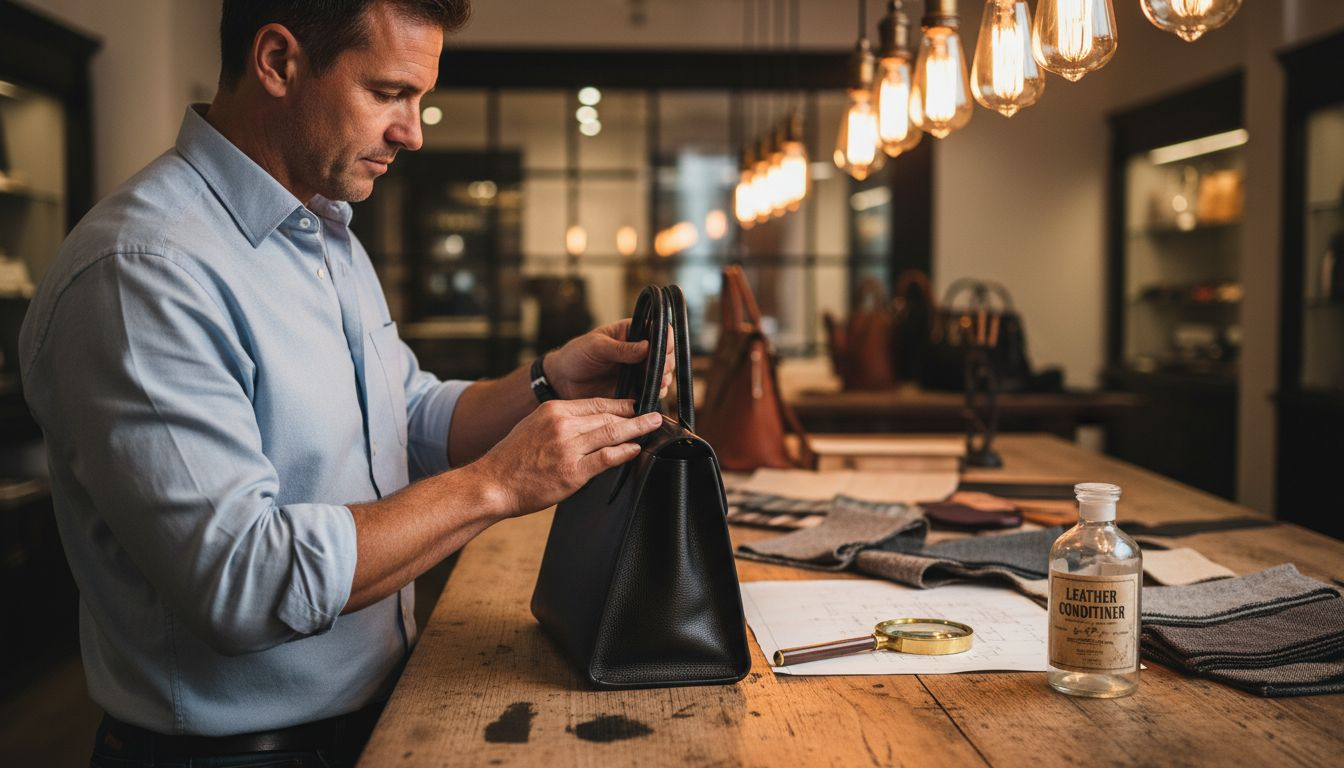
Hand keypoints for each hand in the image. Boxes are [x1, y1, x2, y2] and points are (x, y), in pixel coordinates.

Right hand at [470, 398, 663, 516]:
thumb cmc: (512, 459)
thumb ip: (560, 422)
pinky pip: (606, 458)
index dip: (621, 404)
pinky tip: (636, 449)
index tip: (636, 405)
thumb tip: (588, 423)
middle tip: (655, 414)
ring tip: (653, 426)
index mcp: (553, 410)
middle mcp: (563, 425)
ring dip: (637, 429)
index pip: (596, 402)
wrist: (493, 483)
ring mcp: (569, 448)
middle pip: (608, 416)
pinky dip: (624, 452)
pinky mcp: (573, 472)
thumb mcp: (533, 426)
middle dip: (635, 415)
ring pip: (612, 433)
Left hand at [543, 318, 674, 400]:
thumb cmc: (576, 355)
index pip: (657, 330)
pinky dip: (655, 394)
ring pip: (661, 374)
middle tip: (662, 371)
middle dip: (667, 362)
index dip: (665, 338)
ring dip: (663, 379)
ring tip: (658, 384)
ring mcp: (637, 371)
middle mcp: (638, 351)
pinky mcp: (633, 390)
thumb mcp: (596, 346)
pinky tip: (652, 395)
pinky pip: (650, 392)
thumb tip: (647, 346)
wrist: (562, 381)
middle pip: (664, 354)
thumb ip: (621, 348)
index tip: (664, 349)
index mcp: (630, 333)